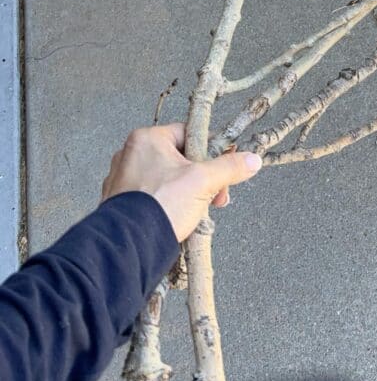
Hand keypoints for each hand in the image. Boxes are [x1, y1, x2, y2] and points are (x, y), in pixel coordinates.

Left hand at [101, 123, 261, 241]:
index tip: (224, 165)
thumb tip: (251, 160)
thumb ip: (229, 167)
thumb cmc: (160, 206)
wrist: (130, 247)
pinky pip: (153, 195)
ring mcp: (123, 179)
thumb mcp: (203, 182)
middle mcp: (130, 154)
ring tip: (198, 211)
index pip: (188, 134)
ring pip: (167, 179)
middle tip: (215, 195)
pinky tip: (179, 218)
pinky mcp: (120, 202)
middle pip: (179, 158)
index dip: (211, 150)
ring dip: (188, 193)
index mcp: (146, 139)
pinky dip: (168, 204)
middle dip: (202, 179)